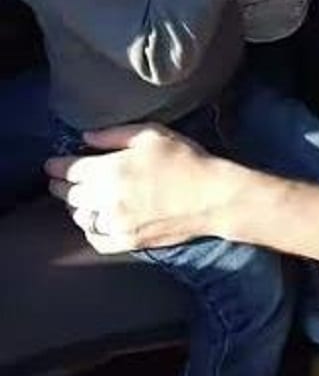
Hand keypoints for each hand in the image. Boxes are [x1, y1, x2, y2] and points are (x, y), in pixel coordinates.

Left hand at [44, 124, 249, 253]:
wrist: (211, 196)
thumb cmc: (184, 159)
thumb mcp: (151, 134)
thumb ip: (114, 134)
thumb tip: (85, 137)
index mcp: (111, 169)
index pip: (70, 170)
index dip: (57, 166)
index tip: (50, 165)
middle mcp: (107, 199)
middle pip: (70, 194)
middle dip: (61, 186)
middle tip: (59, 181)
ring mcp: (117, 223)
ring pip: (81, 217)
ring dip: (76, 207)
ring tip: (78, 199)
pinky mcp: (128, 242)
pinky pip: (96, 239)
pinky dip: (90, 229)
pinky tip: (94, 222)